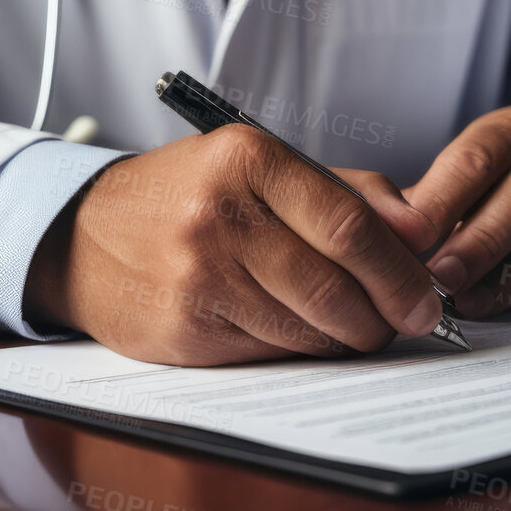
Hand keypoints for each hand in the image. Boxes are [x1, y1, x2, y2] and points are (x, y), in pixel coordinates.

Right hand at [24, 125, 445, 365]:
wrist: (85, 235)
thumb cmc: (188, 197)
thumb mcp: (260, 166)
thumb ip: (348, 191)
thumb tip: (422, 230)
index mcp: (247, 158)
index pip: (349, 226)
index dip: (400, 272)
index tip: (425, 296)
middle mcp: (219, 214)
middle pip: (336, 286)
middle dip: (385, 315)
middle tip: (404, 321)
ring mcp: (198, 275)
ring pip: (309, 329)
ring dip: (346, 337)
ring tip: (352, 325)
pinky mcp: (184, 328)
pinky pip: (271, 353)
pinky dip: (300, 350)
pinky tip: (297, 330)